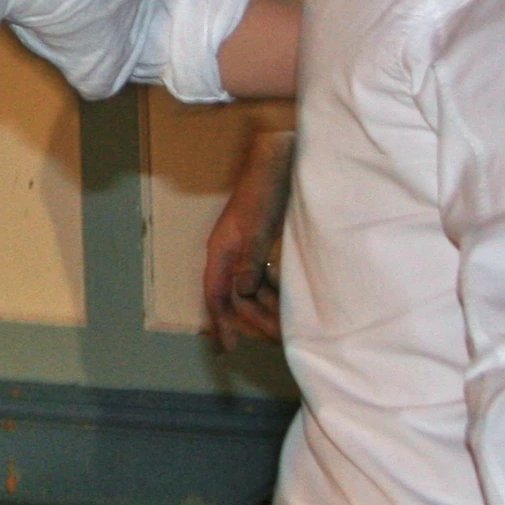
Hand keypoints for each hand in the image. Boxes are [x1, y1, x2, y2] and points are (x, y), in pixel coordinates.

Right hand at [204, 127, 294, 347]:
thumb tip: (241, 290)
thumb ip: (249, 258)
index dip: (221, 322)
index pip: (216, 294)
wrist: (277, 156)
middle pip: (235, 297)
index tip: (227, 348)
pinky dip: (273, 291)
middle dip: (253, 320)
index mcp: (222, 249)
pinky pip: (262, 276)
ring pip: (250, 289)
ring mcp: (244, 248)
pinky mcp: (260, 243)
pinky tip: (288, 300)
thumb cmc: (264, 186)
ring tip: (286, 325)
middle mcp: (229, 253)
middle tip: (276, 339)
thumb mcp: (257, 224)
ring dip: (265, 307)